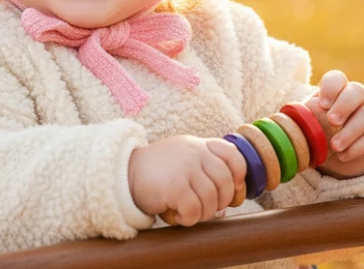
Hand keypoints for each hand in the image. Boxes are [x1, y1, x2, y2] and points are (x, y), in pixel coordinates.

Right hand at [128, 135, 245, 225]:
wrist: (125, 174)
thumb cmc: (158, 172)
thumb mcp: (183, 160)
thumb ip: (205, 169)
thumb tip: (230, 202)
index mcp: (198, 145)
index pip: (232, 154)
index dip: (239, 175)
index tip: (232, 189)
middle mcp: (194, 152)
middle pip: (226, 181)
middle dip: (221, 201)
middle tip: (206, 207)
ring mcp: (184, 167)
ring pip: (212, 199)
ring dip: (203, 213)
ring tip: (189, 212)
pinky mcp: (174, 186)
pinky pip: (195, 210)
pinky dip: (189, 219)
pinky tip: (177, 214)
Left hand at [307, 70, 363, 177]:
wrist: (337, 151)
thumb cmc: (319, 128)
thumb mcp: (309, 119)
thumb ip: (303, 115)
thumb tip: (295, 114)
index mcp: (338, 88)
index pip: (337, 78)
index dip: (331, 88)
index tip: (322, 104)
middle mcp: (358, 97)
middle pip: (358, 91)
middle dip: (344, 106)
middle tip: (331, 121)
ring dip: (351, 131)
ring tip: (335, 145)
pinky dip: (357, 148)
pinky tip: (343, 155)